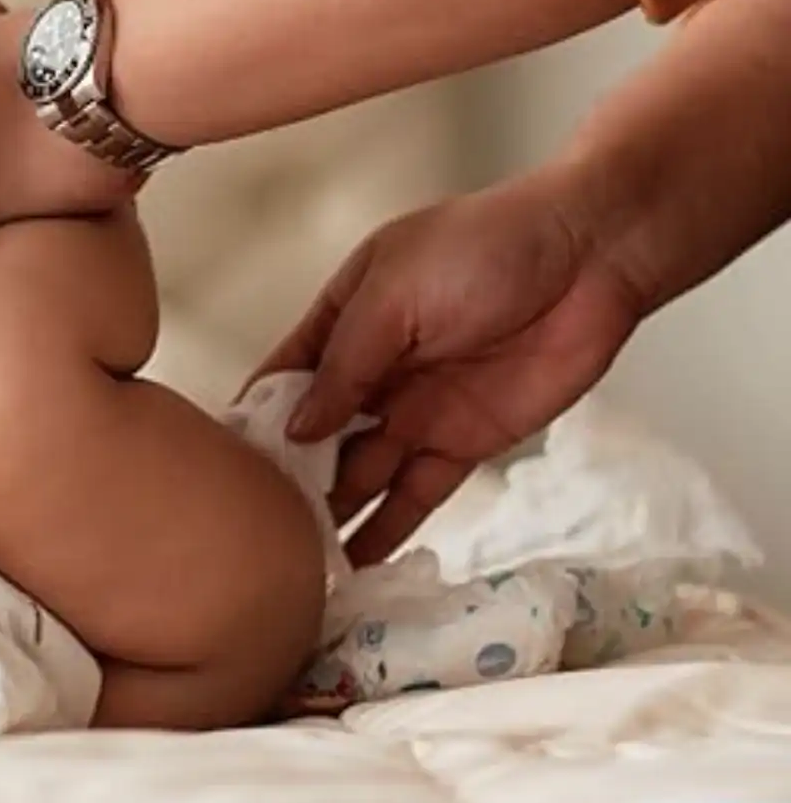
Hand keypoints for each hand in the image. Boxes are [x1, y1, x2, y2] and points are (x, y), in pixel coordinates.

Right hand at [252, 170, 646, 564]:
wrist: (593, 258)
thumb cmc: (487, 248)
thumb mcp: (394, 295)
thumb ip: (344, 365)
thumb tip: (296, 428)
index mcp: (344, 319)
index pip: (284, 377)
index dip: (254, 419)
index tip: (221, 467)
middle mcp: (373, 370)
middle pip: (316, 435)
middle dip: (287, 476)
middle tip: (255, 529)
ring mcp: (416, 410)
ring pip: (359, 472)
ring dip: (330, 512)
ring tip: (293, 561)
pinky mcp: (464, 443)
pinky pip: (415, 494)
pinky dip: (386, 529)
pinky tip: (353, 565)